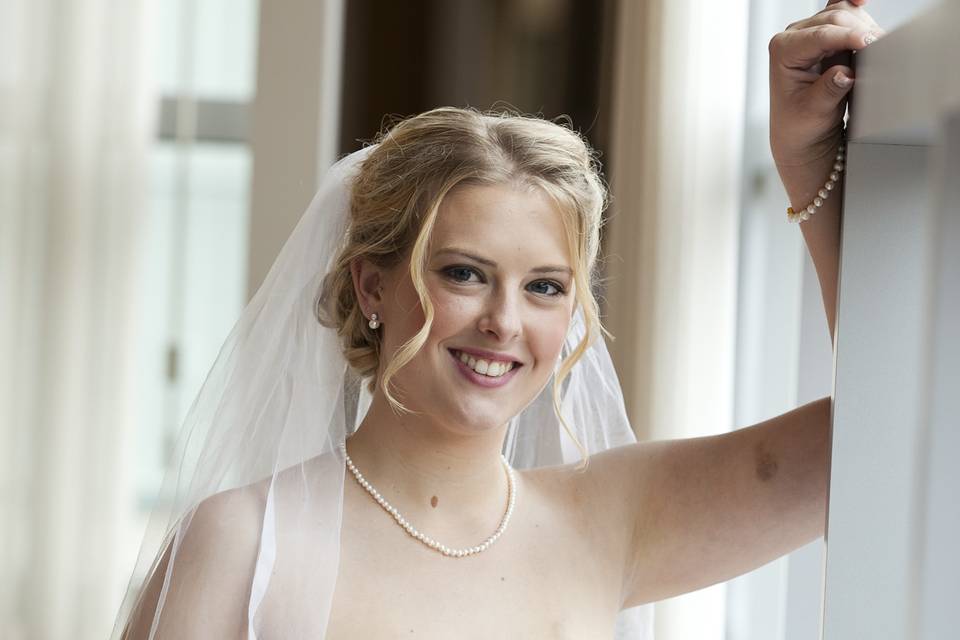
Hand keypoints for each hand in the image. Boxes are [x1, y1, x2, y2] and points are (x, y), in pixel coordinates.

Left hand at [768, 0, 885, 167]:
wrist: (802, 133)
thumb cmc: (800, 124)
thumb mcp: (814, 113)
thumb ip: (828, 91)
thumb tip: (846, 73)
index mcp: (783, 51)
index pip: (820, 35)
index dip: (847, 37)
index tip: (870, 43)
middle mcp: (794, 37)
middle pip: (835, 18)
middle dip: (860, 31)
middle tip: (882, 49)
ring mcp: (811, 33)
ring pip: (844, 12)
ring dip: (864, 25)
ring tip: (878, 48)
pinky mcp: (828, 36)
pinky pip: (847, 14)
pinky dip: (858, 11)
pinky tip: (867, 6)